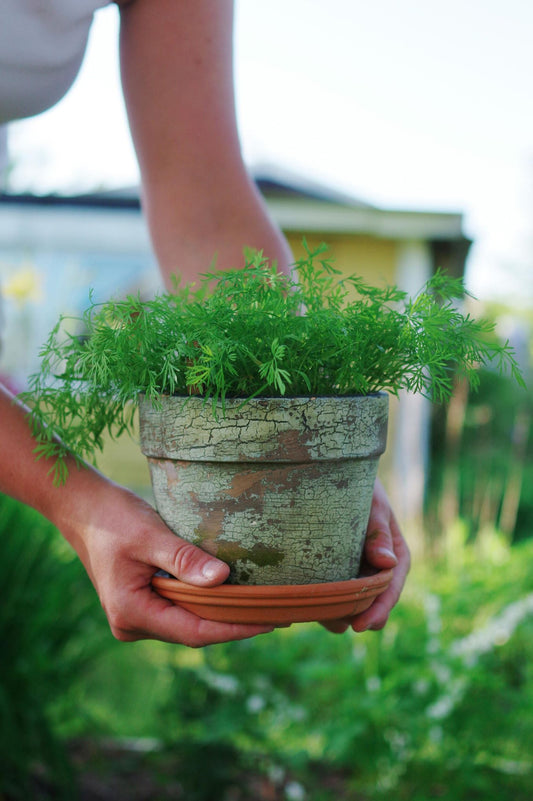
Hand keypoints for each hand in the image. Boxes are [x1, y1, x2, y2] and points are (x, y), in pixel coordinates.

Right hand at [60, 477, 274, 646]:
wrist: (83, 509)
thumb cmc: (113, 518)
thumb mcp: (151, 536)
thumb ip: (185, 560)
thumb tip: (222, 580)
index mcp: (131, 612)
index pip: (195, 631)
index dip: (235, 629)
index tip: (269, 622)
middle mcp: (131, 623)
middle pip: (193, 631)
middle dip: (233, 622)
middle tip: (276, 613)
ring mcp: (134, 617)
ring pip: (187, 622)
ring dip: (220, 613)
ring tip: (260, 604)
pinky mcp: (140, 604)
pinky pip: (179, 610)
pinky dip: (204, 603)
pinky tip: (230, 593)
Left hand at [322, 478, 409, 633]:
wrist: (332, 471)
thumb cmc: (359, 485)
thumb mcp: (371, 504)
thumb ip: (378, 531)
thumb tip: (388, 563)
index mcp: (393, 552)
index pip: (391, 585)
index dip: (380, 607)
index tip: (363, 625)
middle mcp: (375, 564)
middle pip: (371, 599)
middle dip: (358, 615)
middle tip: (340, 625)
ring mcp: (353, 567)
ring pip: (349, 598)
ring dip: (338, 612)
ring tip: (321, 617)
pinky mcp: (330, 566)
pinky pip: (328, 588)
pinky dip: (321, 599)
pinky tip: (305, 604)